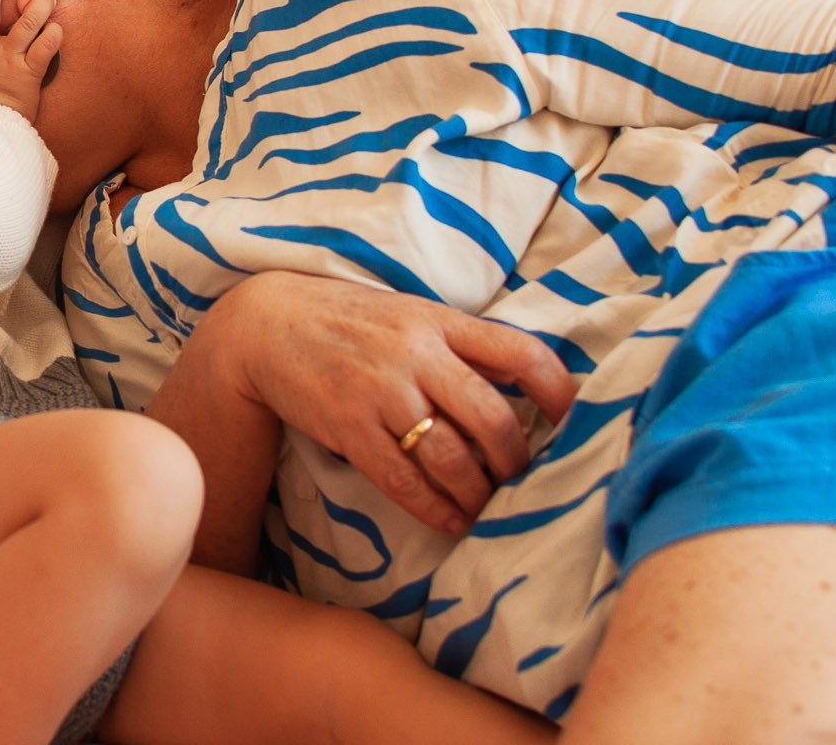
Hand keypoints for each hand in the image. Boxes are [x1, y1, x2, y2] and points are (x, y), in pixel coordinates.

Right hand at [215, 271, 577, 534]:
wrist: (265, 324)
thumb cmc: (347, 322)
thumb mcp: (409, 315)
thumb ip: (459, 345)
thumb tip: (522, 387)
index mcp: (440, 321)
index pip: (522, 354)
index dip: (559, 394)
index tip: (570, 423)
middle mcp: (416, 353)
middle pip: (493, 419)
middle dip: (515, 461)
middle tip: (519, 480)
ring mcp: (381, 391)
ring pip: (452, 458)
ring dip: (477, 493)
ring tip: (484, 506)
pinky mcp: (348, 426)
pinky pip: (404, 480)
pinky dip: (434, 509)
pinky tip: (449, 520)